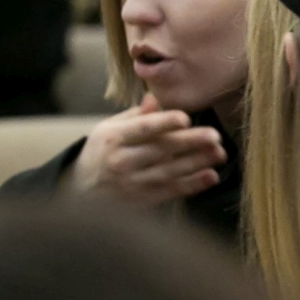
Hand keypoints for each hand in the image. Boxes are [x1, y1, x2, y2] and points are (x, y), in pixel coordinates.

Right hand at [68, 94, 227, 205]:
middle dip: (190, 142)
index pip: (141, 129)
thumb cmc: (100, 152)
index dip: (163, 123)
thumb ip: (135, 116)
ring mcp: (130, 183)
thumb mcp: (108, 128)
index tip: (185, 118)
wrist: (80, 190)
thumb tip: (155, 99)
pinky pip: (170, 191)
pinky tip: (210, 176)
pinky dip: (192, 185)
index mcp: (112, 138)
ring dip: (197, 163)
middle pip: (160, 149)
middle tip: (215, 136)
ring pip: (169, 171)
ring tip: (219, 154)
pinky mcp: (140, 200)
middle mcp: (120, 161)